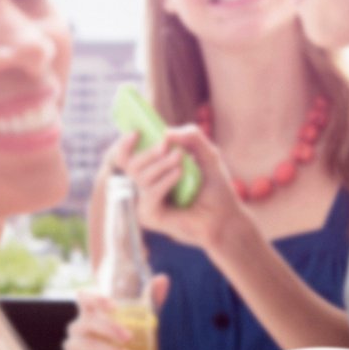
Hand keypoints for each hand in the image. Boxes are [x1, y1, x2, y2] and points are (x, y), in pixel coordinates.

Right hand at [65, 276, 169, 349]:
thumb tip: (163, 279)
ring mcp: (73, 347)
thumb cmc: (125, 342)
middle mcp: (78, 328)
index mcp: (91, 312)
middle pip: (88, 322)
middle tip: (129, 337)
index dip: (95, 298)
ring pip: (87, 346)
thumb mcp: (139, 322)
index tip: (114, 306)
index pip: (84, 297)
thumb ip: (150, 301)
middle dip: (109, 328)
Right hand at [127, 127, 249, 252]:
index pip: (124, 157)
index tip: (136, 132)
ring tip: (181, 161)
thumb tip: (166, 132)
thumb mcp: (207, 153)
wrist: (225, 215)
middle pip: (130, 164)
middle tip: (166, 146)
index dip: (124, 144)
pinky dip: (164, 182)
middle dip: (149, 152)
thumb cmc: (214, 187)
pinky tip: (179, 174)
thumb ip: (192, 136)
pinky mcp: (150, 216)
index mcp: (151, 169)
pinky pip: (148, 194)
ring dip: (161, 165)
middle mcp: (145, 185)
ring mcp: (145, 202)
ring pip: (139, 177)